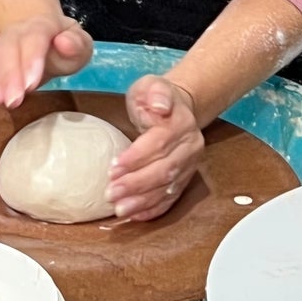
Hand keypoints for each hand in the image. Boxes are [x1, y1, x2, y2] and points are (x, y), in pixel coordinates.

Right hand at [0, 14, 93, 108]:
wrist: (43, 33)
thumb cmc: (64, 45)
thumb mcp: (80, 42)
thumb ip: (77, 44)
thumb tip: (64, 43)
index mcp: (41, 27)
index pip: (34, 39)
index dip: (31, 60)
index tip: (31, 85)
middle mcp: (16, 34)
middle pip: (8, 50)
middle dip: (9, 76)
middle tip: (13, 102)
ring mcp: (0, 47)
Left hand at [108, 74, 205, 221]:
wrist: (179, 108)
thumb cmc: (156, 97)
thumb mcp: (152, 85)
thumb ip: (156, 92)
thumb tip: (160, 106)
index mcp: (182, 123)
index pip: (159, 143)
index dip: (136, 157)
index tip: (113, 167)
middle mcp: (190, 147)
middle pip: (164, 170)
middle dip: (136, 184)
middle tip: (110, 193)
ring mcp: (190, 166)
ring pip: (167, 188)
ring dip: (142, 201)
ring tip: (120, 209)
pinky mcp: (185, 179)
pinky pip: (171, 199)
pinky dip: (153, 209)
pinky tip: (136, 216)